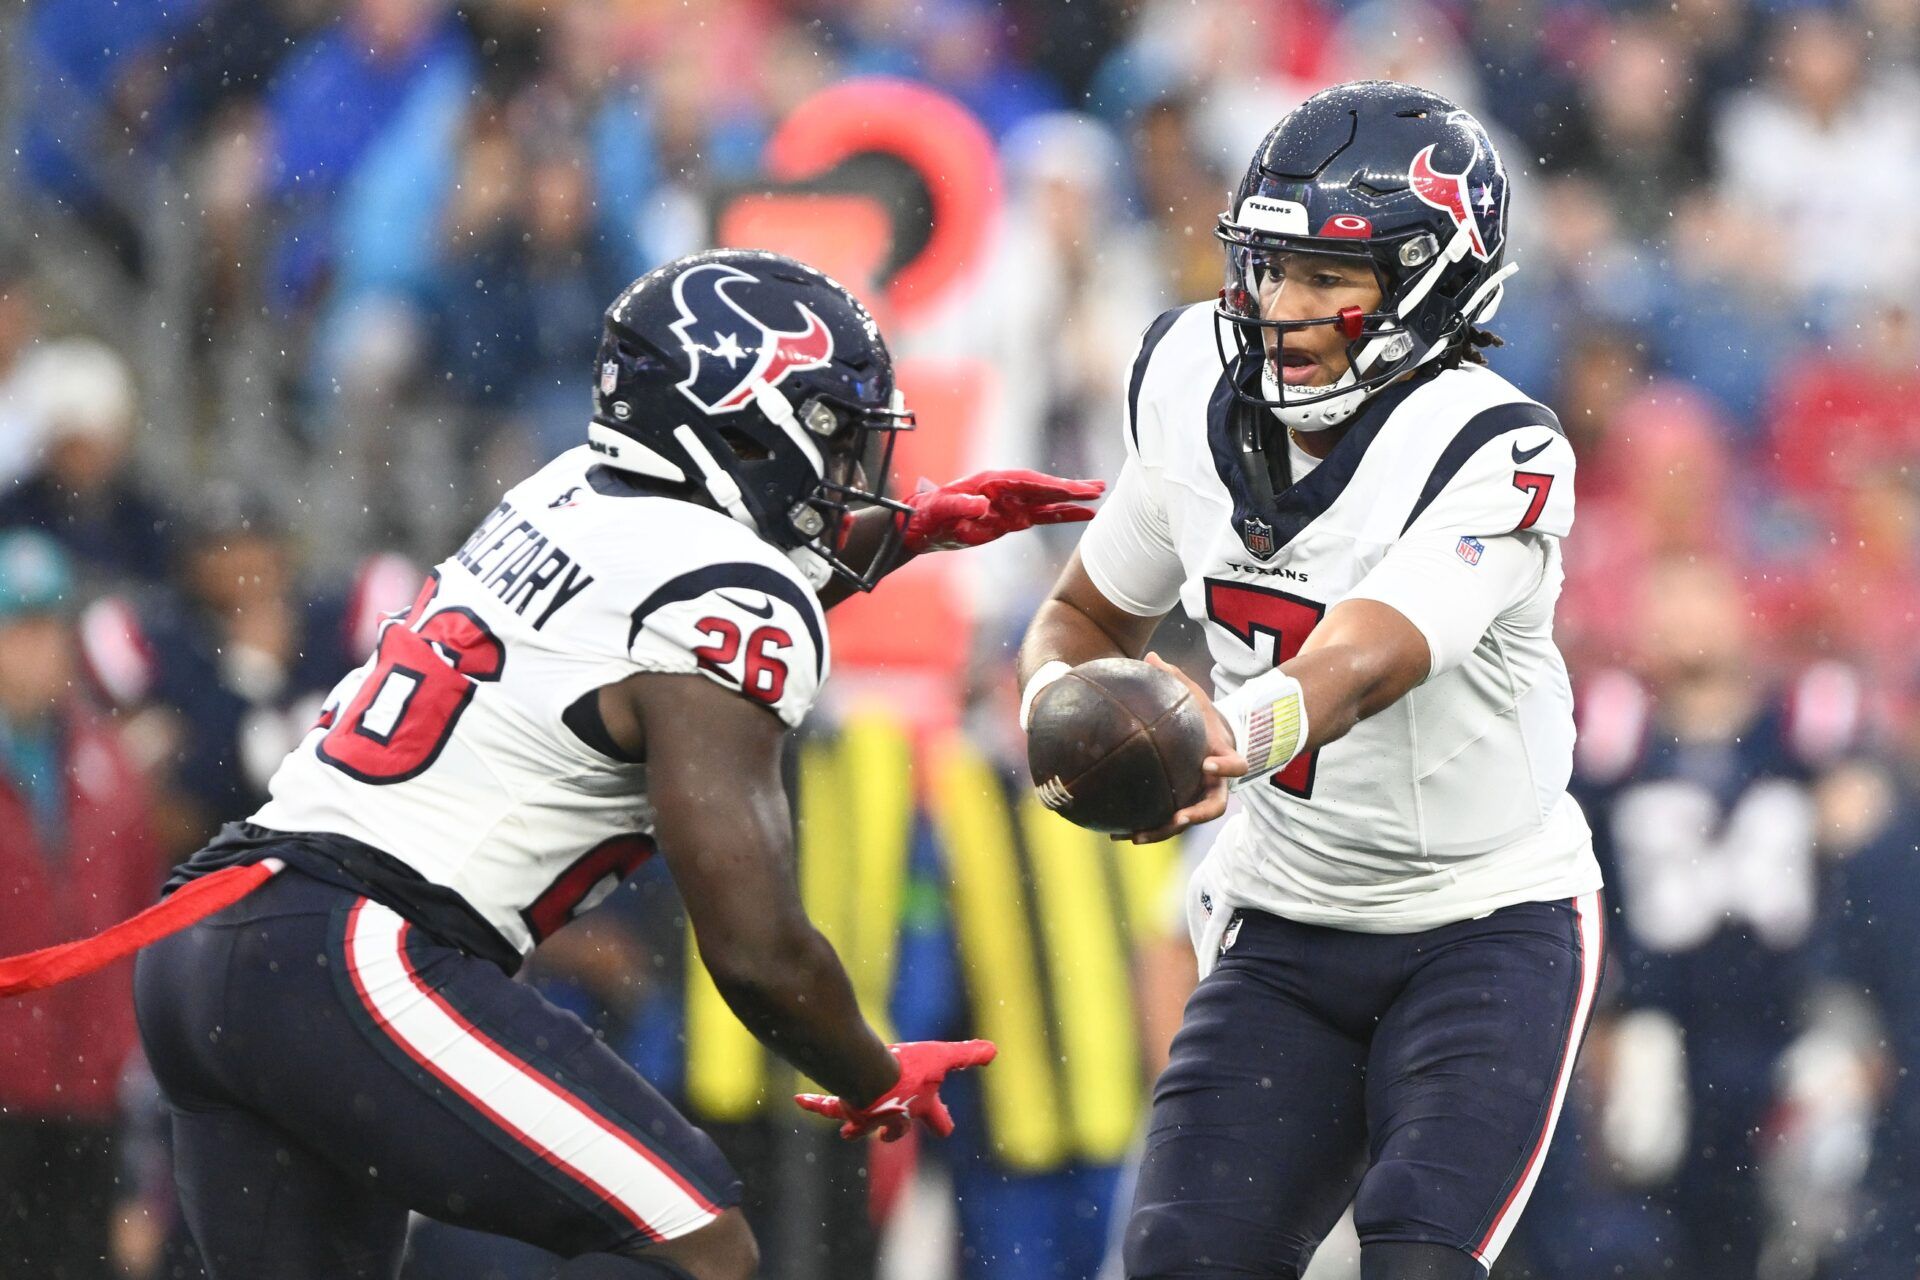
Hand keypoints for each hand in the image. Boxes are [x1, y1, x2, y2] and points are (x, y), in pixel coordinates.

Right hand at [794, 1039, 997, 1140]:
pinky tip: (801, 1101)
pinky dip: (815, 1105)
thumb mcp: (942, 1057)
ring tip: (851, 1131)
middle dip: (894, 1132)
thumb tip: (995, 1051)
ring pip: (861, 1126)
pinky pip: (828, 1107)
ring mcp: (868, 1116)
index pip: (938, 1121)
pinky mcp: (845, 1108)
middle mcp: (893, 1117)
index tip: (947, 1125)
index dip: (943, 1121)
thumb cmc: (909, 1070)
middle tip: (893, 1132)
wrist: (870, 1078)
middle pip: (896, 1131)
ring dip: (858, 1127)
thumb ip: (967, 1055)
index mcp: (919, 1106)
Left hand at [901, 470, 1103, 553]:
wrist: (921, 526)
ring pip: (1048, 501)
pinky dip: (1063, 515)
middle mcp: (1005, 490)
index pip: (1025, 483)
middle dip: (1070, 488)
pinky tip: (1084, 514)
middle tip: (1098, 487)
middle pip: (1043, 487)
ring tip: (1099, 495)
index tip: (1069, 489)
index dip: (1047, 485)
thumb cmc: (927, 514)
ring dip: (1072, 499)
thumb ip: (960, 506)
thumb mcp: (939, 510)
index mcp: (990, 482)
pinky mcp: (1012, 519)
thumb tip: (981, 506)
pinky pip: (1043, 516)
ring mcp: (1011, 504)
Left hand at [1115, 652, 1248, 844]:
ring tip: (1134, 836)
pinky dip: (1146, 829)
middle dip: (1194, 814)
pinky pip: (1167, 822)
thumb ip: (1175, 679)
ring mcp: (1201, 798)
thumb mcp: (1193, 695)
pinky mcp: (1184, 807)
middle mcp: (1217, 785)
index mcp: (1225, 757)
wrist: (1214, 737)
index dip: (1225, 768)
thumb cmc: (1202, 714)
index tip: (1207, 765)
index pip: (1235, 765)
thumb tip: (1152, 656)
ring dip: (1163, 831)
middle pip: (1212, 808)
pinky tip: (1116, 834)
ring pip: (1186, 822)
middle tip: (1176, 818)